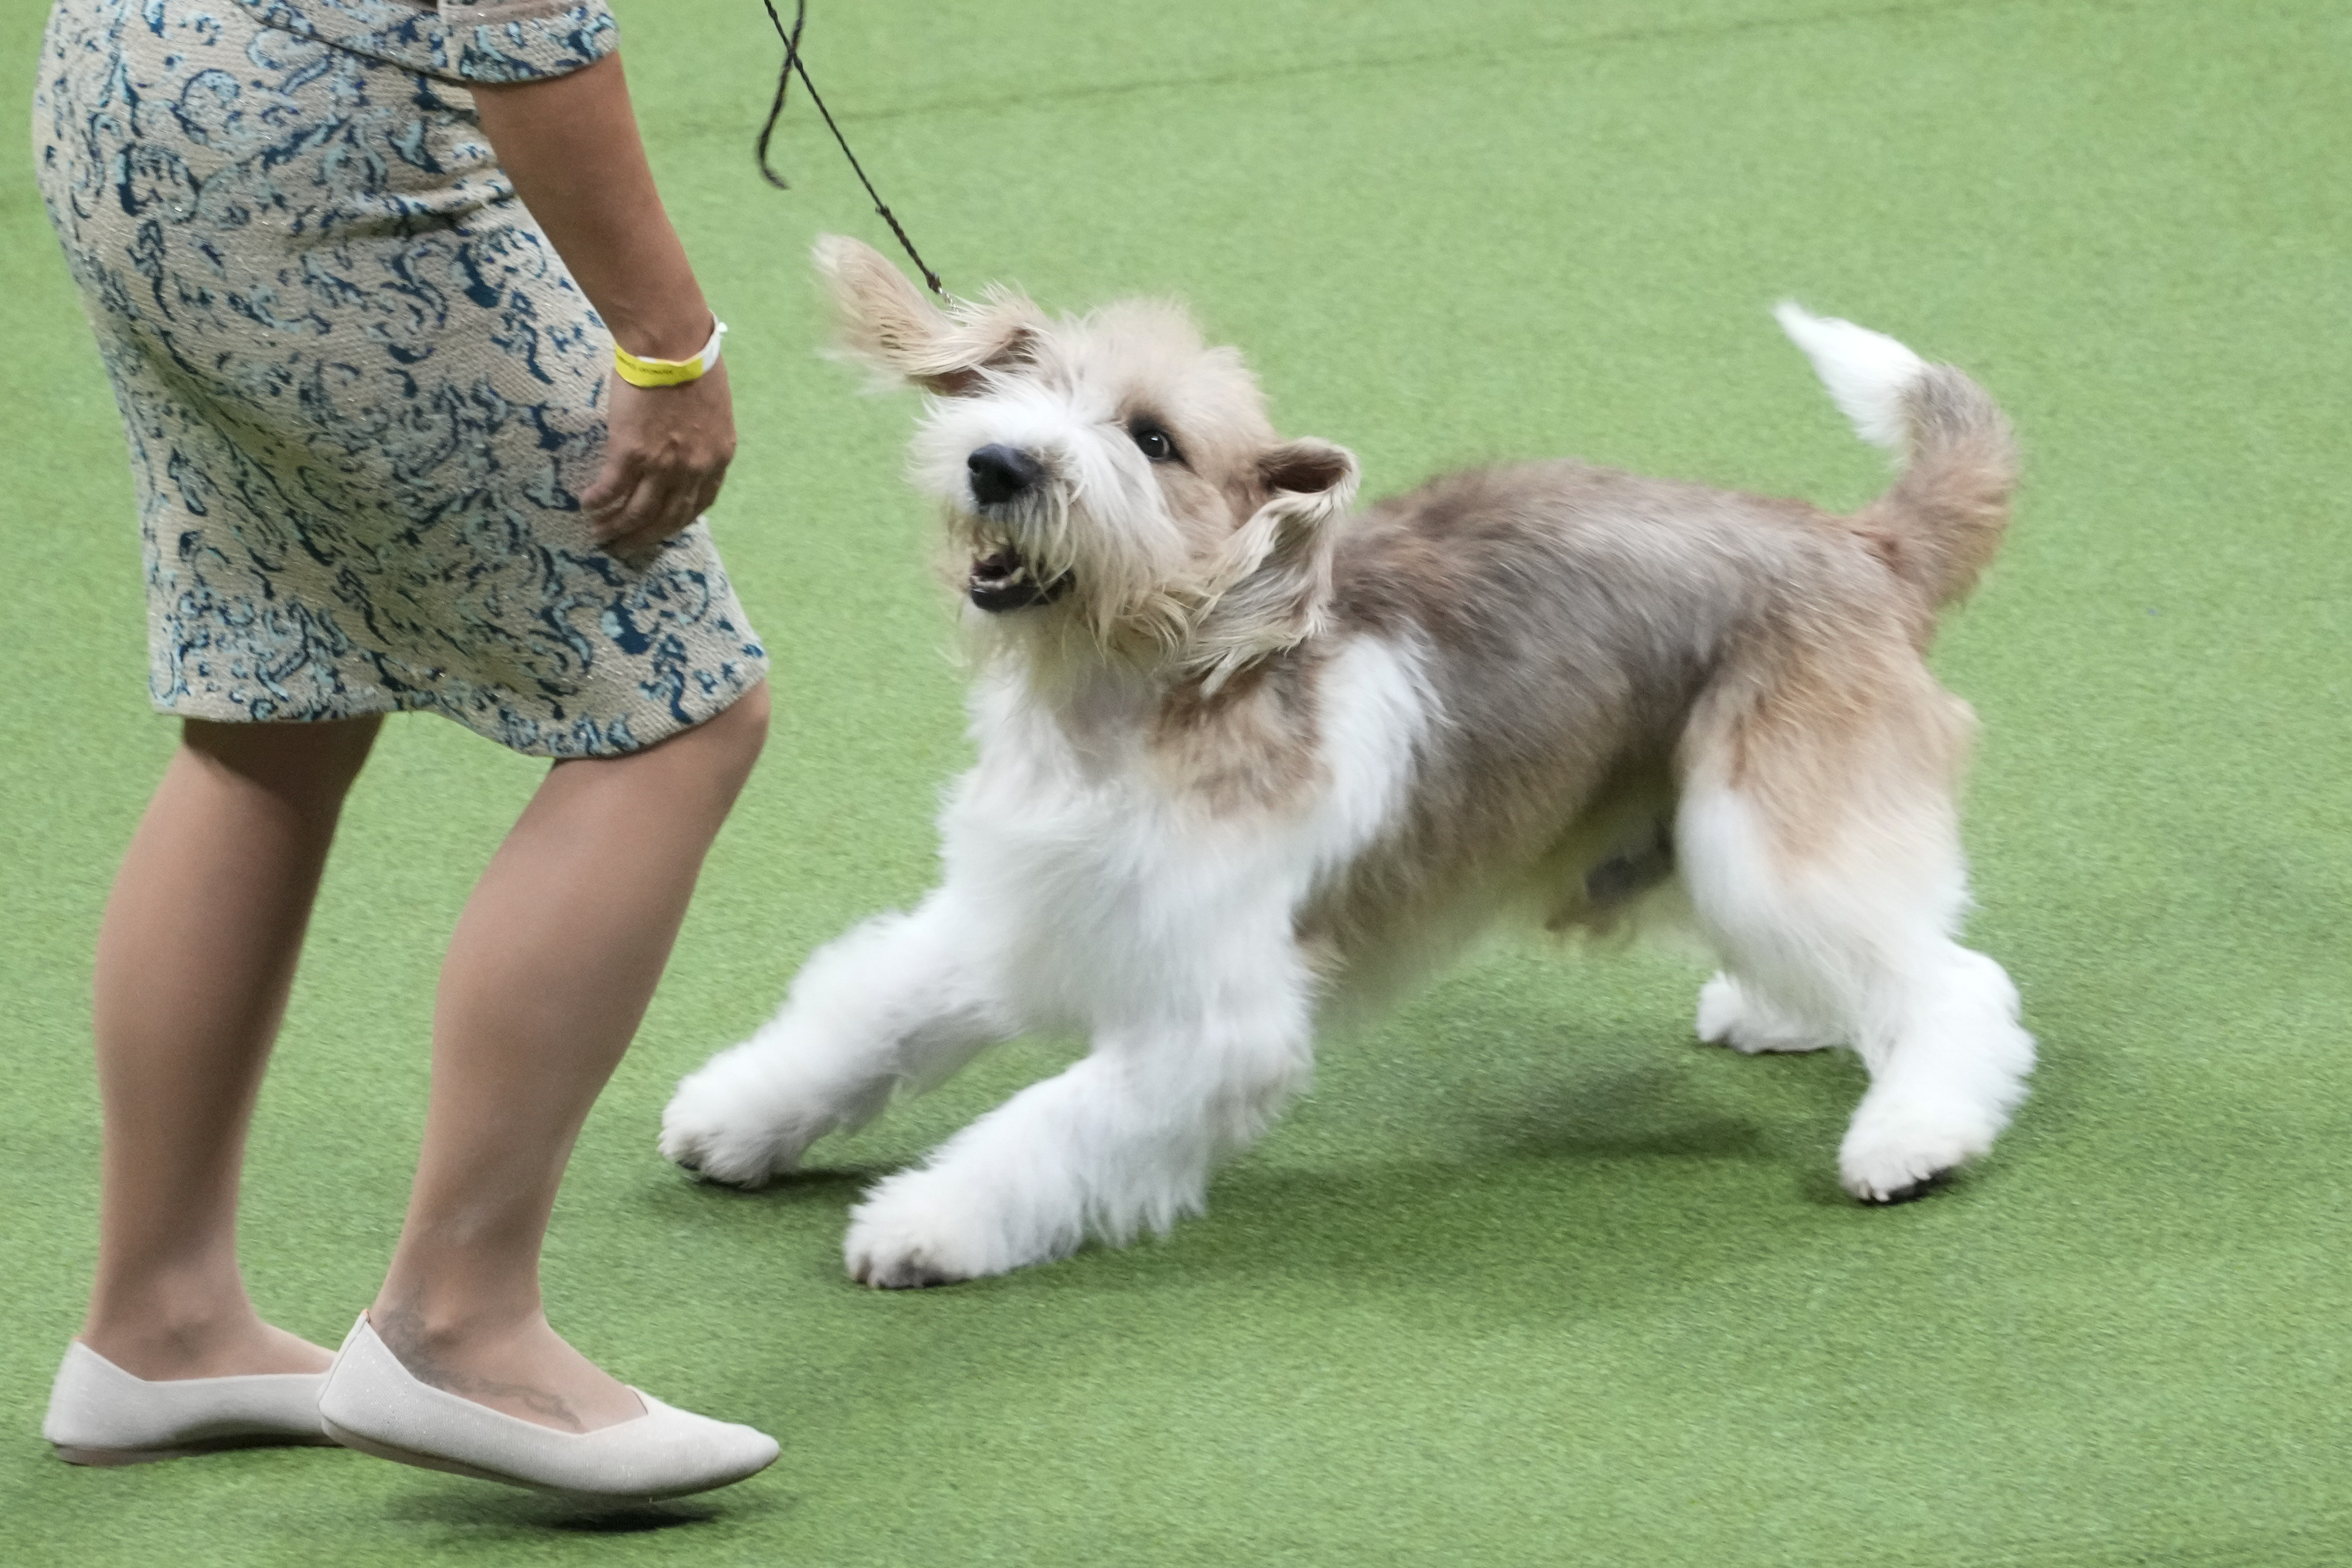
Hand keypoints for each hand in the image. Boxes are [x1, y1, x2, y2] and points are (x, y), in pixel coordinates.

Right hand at [581, 360, 736, 558]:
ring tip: (599, 534)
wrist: (671, 342)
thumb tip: (683, 445)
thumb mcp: (712, 409)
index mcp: (718, 457)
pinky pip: (612, 488)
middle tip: (624, 547)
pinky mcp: (631, 452)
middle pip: (667, 517)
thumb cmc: (691, 362)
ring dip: (617, 527)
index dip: (676, 522)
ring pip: (638, 511)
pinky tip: (587, 506)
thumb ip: (701, 436)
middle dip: (644, 536)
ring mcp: (663, 464)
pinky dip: (598, 502)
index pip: (699, 504)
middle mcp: (694, 468)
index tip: (660, 530)